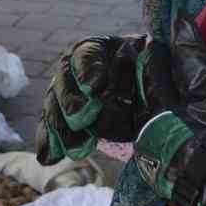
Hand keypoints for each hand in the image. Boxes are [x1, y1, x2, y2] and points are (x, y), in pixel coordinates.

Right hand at [35, 35, 149, 164]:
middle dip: (71, 100)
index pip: (88, 53)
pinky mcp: (65, 117)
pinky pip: (52, 127)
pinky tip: (49, 157)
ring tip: (75, 149)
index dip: (89, 69)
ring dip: (61, 127)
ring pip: (54, 104)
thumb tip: (156, 76)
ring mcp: (68, 92)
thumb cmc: (157, 77)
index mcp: (103, 49)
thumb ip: (154, 73)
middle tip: (80, 117)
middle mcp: (79, 67)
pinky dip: (49, 142)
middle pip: (64, 79)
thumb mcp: (156, 69)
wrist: (154, 100)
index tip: (94, 87)